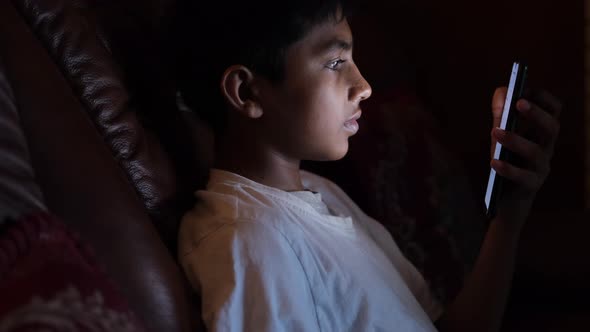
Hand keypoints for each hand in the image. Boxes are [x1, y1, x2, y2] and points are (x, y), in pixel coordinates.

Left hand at [489, 87, 560, 225]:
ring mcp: (541, 168)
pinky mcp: (531, 186)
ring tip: (494, 132)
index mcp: (541, 133)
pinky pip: (522, 177)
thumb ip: (501, 113)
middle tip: (518, 103)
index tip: (528, 88)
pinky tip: (493, 161)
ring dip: (515, 139)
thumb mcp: (501, 135)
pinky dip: (508, 168)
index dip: (544, 98)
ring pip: (536, 152)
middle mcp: (546, 149)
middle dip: (536, 114)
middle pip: (552, 128)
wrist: (505, 200)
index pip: (554, 111)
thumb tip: (502, 92)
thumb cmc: (505, 160)